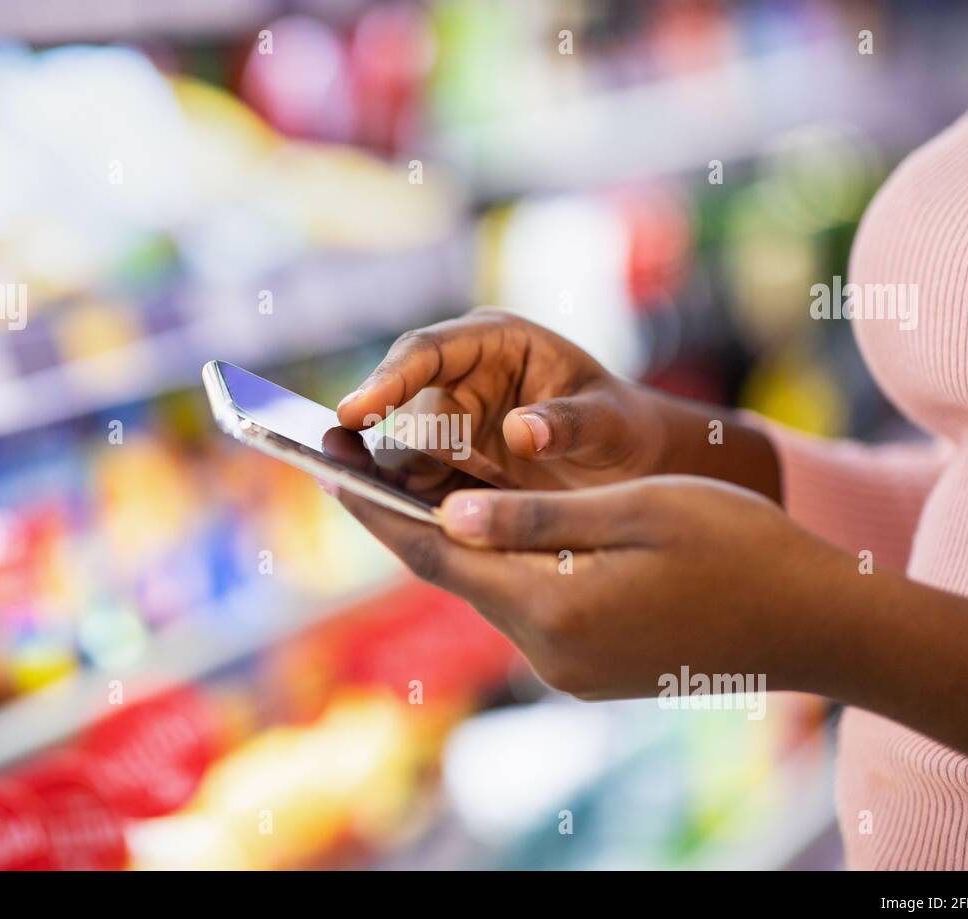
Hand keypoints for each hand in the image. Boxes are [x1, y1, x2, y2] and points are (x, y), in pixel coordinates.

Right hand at [336, 308, 657, 490]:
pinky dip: (404, 507)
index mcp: (495, 342)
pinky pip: (413, 488)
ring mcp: (449, 425)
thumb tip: (520, 434)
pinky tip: (392, 526)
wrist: (629, 467)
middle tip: (338, 468)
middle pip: (401, 408)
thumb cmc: (621, 427)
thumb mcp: (610, 422)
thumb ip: (570, 425)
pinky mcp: (447, 470)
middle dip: (372, 439)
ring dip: (381, 479)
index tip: (355, 411)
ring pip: (399, 453)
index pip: (426, 352)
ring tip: (353, 500)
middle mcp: (459, 379)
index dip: (387, 381)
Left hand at [336, 475, 833, 698]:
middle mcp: (549, 652)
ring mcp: (570, 670)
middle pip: (452, 577)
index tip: (324, 464)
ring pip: (489, 593)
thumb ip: (536, 518)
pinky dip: (501, 567)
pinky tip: (493, 528)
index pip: (433, 555)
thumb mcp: (637, 510)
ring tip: (414, 481)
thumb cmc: (738, 547)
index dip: (372, 508)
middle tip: (355, 461)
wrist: (818, 624)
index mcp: (553, 607)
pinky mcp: (592, 672)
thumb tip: (448, 514)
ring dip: (453, 543)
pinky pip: (527, 609)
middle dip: (401, 519)